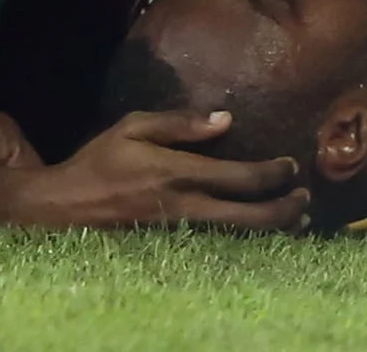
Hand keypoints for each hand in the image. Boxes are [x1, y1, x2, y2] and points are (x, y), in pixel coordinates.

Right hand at [21, 109, 311, 230]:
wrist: (62, 208)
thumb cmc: (98, 161)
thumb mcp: (133, 126)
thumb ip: (181, 122)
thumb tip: (226, 119)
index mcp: (176, 173)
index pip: (240, 178)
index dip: (274, 173)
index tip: (292, 165)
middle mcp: (183, 207)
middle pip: (250, 218)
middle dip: (284, 210)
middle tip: (305, 199)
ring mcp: (179, 233)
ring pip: (239, 239)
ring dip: (273, 230)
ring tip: (298, 221)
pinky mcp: (172, 248)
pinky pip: (220, 247)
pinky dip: (247, 241)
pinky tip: (262, 235)